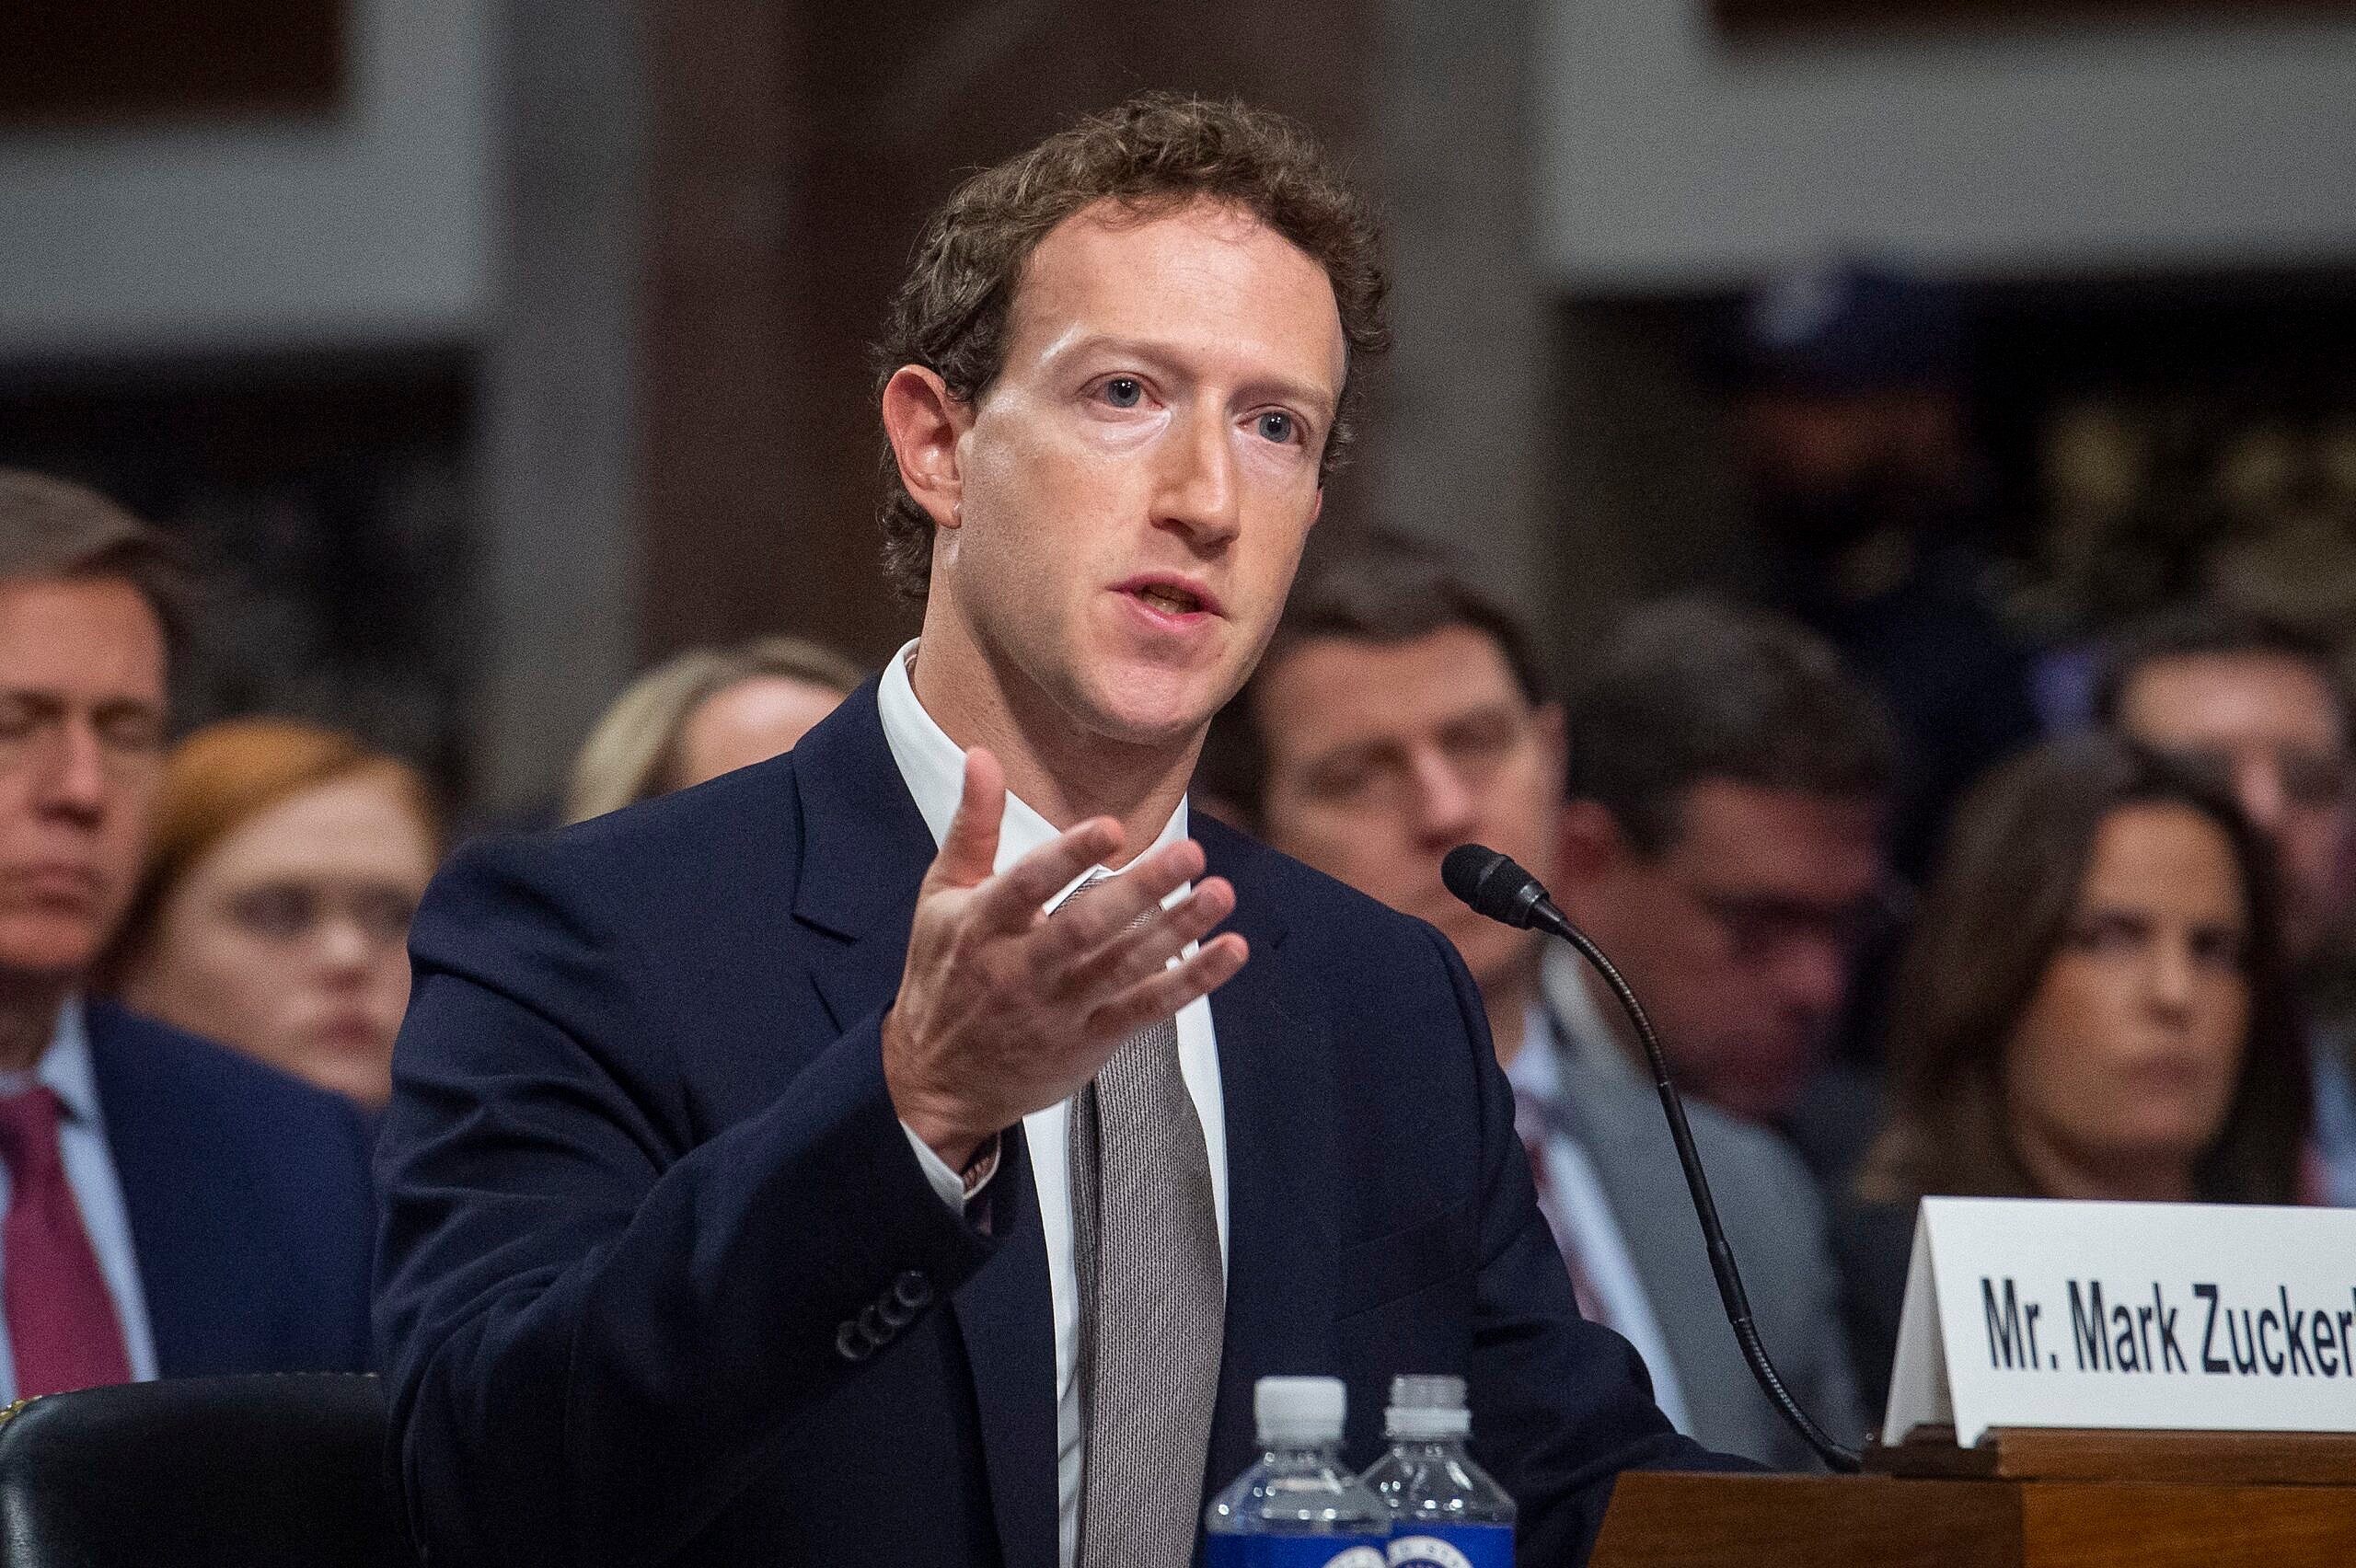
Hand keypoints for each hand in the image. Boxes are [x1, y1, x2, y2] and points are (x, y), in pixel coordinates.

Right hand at [882, 748, 1247, 1170]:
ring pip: (1124, 967)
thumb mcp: (942, 898)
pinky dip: (1192, 982)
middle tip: (1191, 853)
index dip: (1070, 856)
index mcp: (983, 926)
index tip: (1113, 828)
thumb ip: (972, 826)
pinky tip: (1230, 951)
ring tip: (1220, 894)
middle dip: (1140, 890)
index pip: (1028, 886)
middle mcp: (1021, 969)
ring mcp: (1059, 1008)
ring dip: (1178, 930)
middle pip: (1085, 927)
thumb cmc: (943, 976)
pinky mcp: (1090, 1041)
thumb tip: (982, 754)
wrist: (936, 1082)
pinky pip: (1147, 1009)